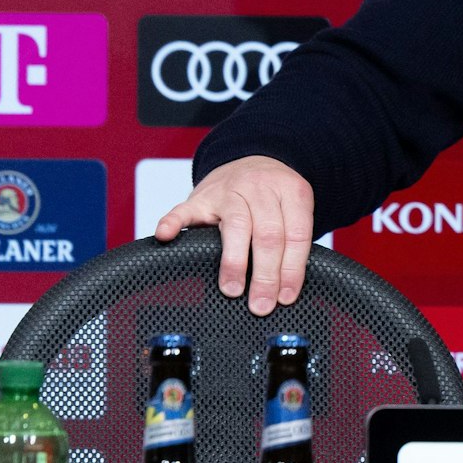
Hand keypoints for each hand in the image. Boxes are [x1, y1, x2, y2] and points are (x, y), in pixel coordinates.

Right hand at [154, 156, 314, 315]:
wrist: (251, 158)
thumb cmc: (274, 196)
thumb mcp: (294, 207)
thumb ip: (293, 239)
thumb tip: (286, 290)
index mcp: (292, 191)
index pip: (296, 234)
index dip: (292, 269)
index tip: (285, 297)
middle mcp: (261, 188)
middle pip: (268, 234)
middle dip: (266, 274)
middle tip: (261, 304)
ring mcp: (228, 191)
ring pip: (236, 226)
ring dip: (235, 262)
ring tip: (233, 289)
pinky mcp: (200, 196)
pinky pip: (183, 209)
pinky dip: (172, 223)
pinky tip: (166, 236)